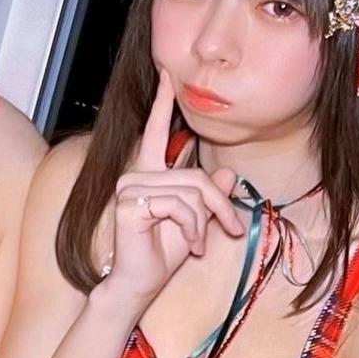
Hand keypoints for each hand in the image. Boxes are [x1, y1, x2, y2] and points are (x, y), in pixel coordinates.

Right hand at [94, 80, 242, 317]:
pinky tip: (187, 245)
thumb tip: (228, 174)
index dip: (161, 102)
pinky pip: (180, 205)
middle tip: (229, 230)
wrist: (139, 284)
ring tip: (198, 244)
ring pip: (191, 191)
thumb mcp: (196, 222)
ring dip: (205, 222)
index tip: (167, 73)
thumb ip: (210, 196)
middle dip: (219, 206)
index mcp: (147, 174)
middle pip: (196, 176)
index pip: (154, 132)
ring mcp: (129, 188)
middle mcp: (135, 176)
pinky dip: (193, 229)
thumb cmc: (163, 254)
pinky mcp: (131, 204)